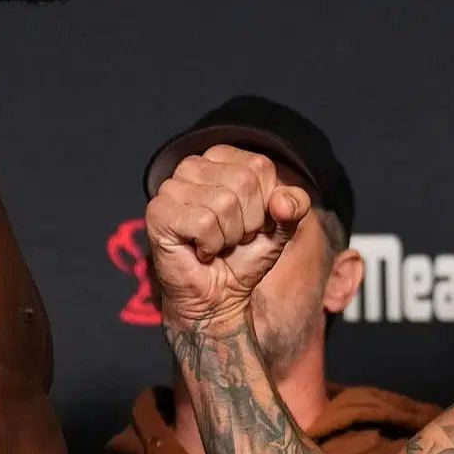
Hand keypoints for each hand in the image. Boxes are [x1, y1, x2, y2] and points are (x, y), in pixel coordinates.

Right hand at [145, 145, 311, 327]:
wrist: (219, 296)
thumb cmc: (244, 256)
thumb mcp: (281, 228)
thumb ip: (295, 207)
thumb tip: (282, 202)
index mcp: (222, 157)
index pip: (261, 167)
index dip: (265, 204)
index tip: (250, 222)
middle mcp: (193, 165)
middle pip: (243, 183)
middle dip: (247, 222)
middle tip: (231, 237)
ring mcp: (171, 186)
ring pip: (223, 202)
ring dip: (227, 236)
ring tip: (215, 244)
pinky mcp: (158, 211)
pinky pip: (202, 222)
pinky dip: (210, 245)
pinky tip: (200, 250)